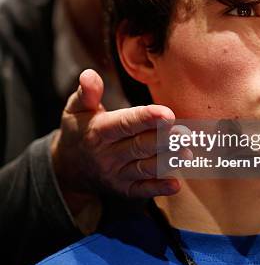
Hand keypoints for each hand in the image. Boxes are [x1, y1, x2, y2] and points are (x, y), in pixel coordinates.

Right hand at [52, 69, 181, 216]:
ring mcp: (116, 174)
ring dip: (167, 161)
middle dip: (164, 140)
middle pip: (140, 146)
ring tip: (187, 153)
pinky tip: (176, 184)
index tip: (167, 114)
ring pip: (145, 167)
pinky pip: (142, 190)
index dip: (146, 119)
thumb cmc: (79, 131)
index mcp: (98, 132)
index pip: (125, 124)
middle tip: (185, 133)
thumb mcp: (75, 109)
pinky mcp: (124, 189)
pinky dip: (158, 188)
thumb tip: (89, 74)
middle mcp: (108, 155)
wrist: (68, 169)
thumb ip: (86, 92)